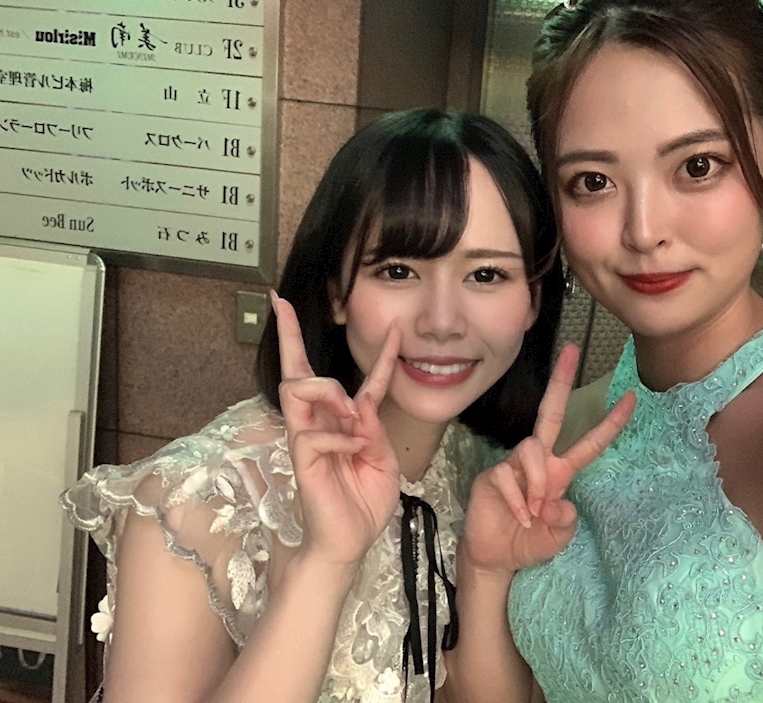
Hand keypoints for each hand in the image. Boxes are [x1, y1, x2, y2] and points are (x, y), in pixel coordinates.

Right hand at [272, 293, 401, 568]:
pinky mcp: (301, 460)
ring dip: (328, 391)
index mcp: (343, 423)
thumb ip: (373, 428)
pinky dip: (339, 438)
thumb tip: (360, 402)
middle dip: (288, 335)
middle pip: (297, 371)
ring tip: (350, 414)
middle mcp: (319, 424)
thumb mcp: (382, 459)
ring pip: (297, 388)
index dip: (380, 356)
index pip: (356, 383)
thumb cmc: (363, 502)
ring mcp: (306, 440)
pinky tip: (352, 452)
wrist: (349, 542)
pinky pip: (313, 434)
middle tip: (282, 305)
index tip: (395, 328)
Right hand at [462, 344, 634, 574]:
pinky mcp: (492, 476)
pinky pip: (507, 475)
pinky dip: (518, 500)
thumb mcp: (560, 536)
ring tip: (534, 511)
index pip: (589, 443)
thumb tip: (556, 500)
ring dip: (536, 482)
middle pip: (550, 413)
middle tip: (573, 348)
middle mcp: (537, 462)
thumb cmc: (530, 542)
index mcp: (559, 473)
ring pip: (530, 449)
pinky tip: (520, 517)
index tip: (632, 398)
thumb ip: (566, 519)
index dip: (610, 423)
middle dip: (561, 380)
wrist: (496, 557)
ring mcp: (513, 466)